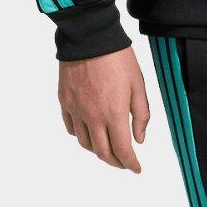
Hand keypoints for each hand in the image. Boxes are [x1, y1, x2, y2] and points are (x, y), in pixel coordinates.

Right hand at [59, 45, 149, 170]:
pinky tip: (89, 131)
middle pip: (102, 152)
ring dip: (98, 150)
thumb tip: (140, 139)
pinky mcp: (65, 102)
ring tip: (107, 147)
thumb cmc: (118, 59)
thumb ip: (141, 114)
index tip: (136, 168)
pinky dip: (81, 135)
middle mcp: (93, 117)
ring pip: (85, 143)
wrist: (90, 38)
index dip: (130, 164)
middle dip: (115, 162)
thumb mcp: (138, 85)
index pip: (122, 150)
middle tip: (124, 162)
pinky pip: (71, 128)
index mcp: (114, 114)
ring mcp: (76, 110)